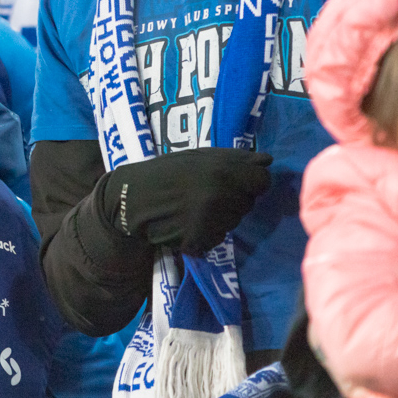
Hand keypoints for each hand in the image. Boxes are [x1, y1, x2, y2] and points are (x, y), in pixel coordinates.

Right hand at [102, 148, 273, 254]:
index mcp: (222, 171)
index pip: (262, 180)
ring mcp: (211, 222)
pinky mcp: (200, 242)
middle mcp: (221, 197)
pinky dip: (208, 232)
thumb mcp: (197, 155)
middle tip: (207, 192)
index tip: (237, 180)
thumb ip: (234, 158)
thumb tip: (268, 161)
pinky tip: (189, 222)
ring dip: (222, 215)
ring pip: (234, 221)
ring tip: (196, 206)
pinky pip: (218, 237)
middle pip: (248, 202)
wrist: (130, 199)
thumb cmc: (164, 171)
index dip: (252, 180)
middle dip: (234, 198)